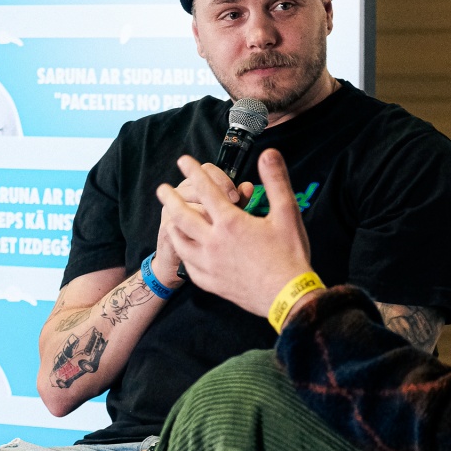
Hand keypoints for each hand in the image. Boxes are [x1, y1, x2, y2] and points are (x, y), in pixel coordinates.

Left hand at [158, 149, 311, 316]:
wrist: (288, 297)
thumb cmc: (289, 255)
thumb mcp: (287, 213)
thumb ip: (276, 181)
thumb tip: (268, 153)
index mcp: (230, 222)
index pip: (206, 189)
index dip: (193, 172)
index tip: (183, 161)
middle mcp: (214, 242)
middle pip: (183, 215)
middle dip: (170, 199)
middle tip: (162, 189)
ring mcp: (209, 264)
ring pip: (181, 242)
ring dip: (172, 226)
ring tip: (169, 220)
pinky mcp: (212, 283)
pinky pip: (189, 266)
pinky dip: (184, 255)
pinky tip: (186, 252)